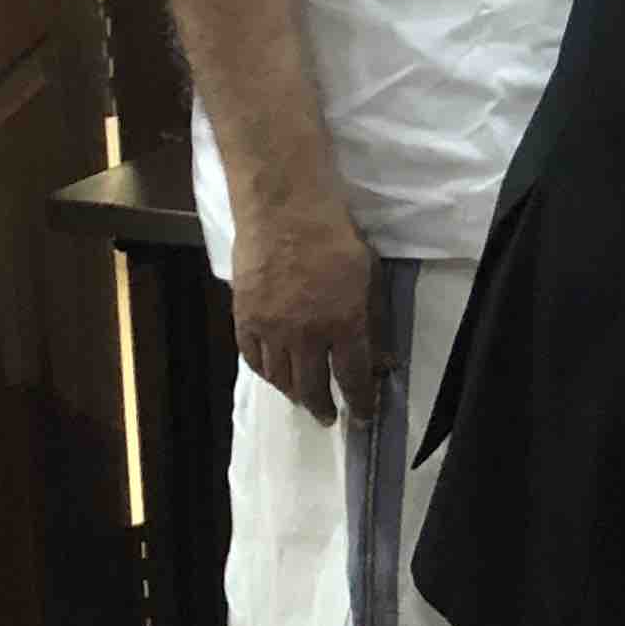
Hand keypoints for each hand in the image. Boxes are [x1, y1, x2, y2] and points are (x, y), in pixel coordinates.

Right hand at [232, 199, 378, 424]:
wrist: (285, 209)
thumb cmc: (335, 236)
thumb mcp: (369, 277)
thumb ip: (373, 320)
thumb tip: (380, 359)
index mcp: (344, 324)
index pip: (352, 378)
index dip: (359, 402)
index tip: (363, 416)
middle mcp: (306, 335)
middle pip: (313, 387)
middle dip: (324, 406)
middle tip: (328, 415)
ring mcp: (271, 329)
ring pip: (280, 378)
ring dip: (294, 393)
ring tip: (302, 398)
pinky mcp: (244, 318)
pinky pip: (253, 358)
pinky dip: (265, 372)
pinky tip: (273, 374)